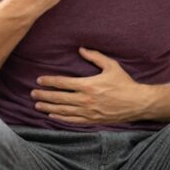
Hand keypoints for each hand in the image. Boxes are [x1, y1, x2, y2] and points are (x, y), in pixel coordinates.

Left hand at [31, 47, 149, 124]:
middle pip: (59, 98)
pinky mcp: (92, 120)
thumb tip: (81, 49)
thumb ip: (95, 57)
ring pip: (63, 110)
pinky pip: (73, 120)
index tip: (39, 80)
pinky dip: (61, 118)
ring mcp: (88, 112)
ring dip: (49, 108)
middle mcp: (85, 100)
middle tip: (32, 94)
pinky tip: (52, 116)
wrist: (137, 103)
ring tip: (37, 105)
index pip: (63, 83)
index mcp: (88, 85)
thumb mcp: (111, 66)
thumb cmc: (124, 83)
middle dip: (44, 95)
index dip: (49, 81)